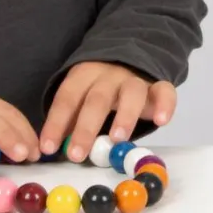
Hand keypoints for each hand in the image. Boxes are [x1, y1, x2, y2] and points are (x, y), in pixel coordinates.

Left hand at [40, 62, 175, 160]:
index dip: (56, 122)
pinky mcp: (159, 86)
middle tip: (76, 154)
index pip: (67, 98)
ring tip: (117, 138)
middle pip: (96, 99)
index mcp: (84, 75)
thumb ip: (69, 120)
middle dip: (85, 128)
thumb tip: (49, 148)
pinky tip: (161, 121)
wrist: (131, 58)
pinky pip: (165, 91)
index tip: (47, 148)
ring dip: (124, 115)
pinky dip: (164, 105)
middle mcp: (109, 75)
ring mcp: (135, 79)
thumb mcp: (81, 96)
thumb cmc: (99, 88)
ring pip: (131, 94)